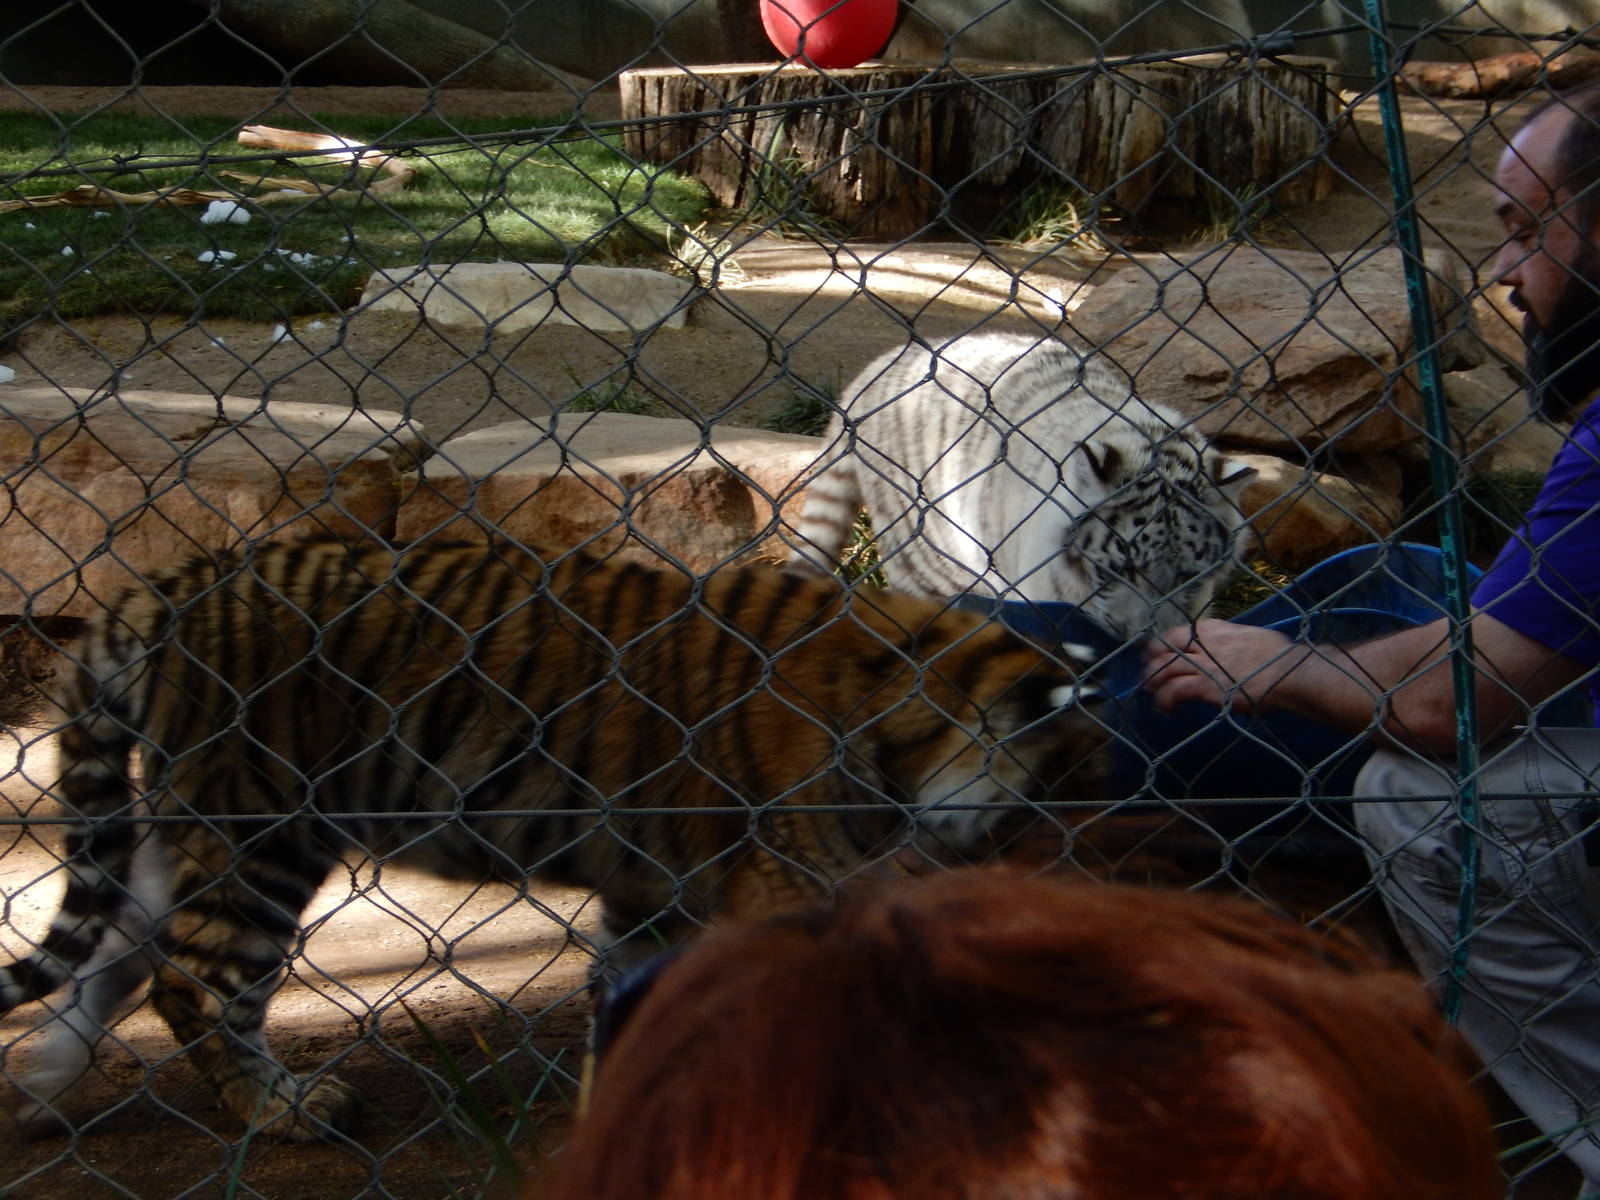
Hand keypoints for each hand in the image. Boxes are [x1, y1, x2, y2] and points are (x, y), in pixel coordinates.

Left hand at [1141, 619, 1305, 714]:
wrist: (1289, 672)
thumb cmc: (1280, 658)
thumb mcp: (1252, 638)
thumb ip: (1234, 642)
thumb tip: (1234, 649)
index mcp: (1215, 629)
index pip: (1180, 632)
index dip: (1166, 645)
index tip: (1162, 655)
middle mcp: (1203, 643)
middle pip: (1163, 648)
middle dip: (1152, 662)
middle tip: (1148, 676)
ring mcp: (1202, 664)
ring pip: (1163, 670)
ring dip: (1154, 683)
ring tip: (1153, 695)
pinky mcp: (1204, 686)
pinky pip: (1174, 692)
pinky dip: (1166, 701)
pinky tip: (1168, 710)